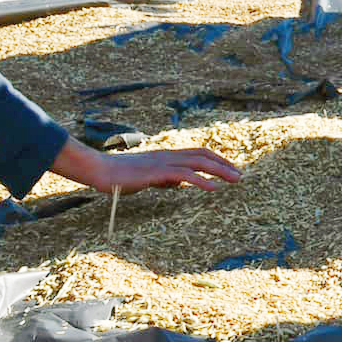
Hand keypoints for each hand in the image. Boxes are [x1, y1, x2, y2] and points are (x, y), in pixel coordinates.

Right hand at [52, 140, 241, 192]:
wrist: (100, 170)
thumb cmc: (121, 175)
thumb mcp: (148, 176)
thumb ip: (164, 178)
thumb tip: (176, 183)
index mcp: (167, 155)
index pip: (198, 152)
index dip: (217, 158)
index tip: (231, 168)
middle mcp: (169, 155)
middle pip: (203, 156)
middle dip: (225, 164)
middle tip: (241, 175)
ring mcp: (163, 162)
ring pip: (199, 163)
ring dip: (220, 171)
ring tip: (235, 180)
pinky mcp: (157, 173)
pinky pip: (184, 175)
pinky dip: (202, 181)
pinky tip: (214, 188)